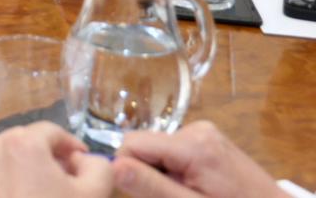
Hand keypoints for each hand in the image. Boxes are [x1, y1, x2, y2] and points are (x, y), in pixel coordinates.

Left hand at [0, 122, 113, 197]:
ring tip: (35, 196)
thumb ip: (97, 166)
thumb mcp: (94, 194)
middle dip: (42, 158)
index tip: (79, 161)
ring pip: (0, 161)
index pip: (50, 131)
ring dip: (18, 172)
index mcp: (22, 143)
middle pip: (22, 144)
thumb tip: (83, 159)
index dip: (69, 145)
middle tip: (60, 181)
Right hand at [113, 121, 283, 197]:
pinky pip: (173, 148)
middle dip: (148, 171)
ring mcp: (205, 131)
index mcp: (192, 145)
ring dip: (162, 171)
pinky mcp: (209, 137)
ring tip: (186, 193)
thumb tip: (112, 166)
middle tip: (172, 196)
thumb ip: (151, 186)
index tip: (144, 193)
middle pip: (145, 144)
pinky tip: (194, 184)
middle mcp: (197, 128)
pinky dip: (175, 167)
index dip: (129, 169)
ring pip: (157, 147)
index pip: (132, 143)